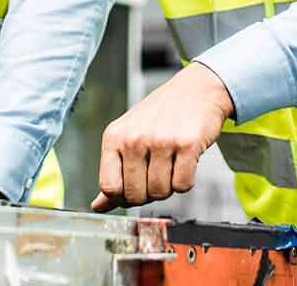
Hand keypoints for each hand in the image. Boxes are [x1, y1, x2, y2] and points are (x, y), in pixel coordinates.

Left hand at [92, 63, 233, 211]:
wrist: (197, 90)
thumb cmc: (161, 114)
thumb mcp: (128, 136)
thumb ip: (113, 172)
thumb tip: (99, 205)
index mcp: (114, 137)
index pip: (109, 187)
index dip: (123, 196)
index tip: (133, 188)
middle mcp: (134, 138)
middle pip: (135, 195)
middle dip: (148, 193)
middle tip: (156, 173)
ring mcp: (160, 140)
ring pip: (160, 192)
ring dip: (168, 186)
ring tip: (171, 163)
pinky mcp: (187, 144)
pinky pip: (183, 185)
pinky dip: (186, 181)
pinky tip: (184, 161)